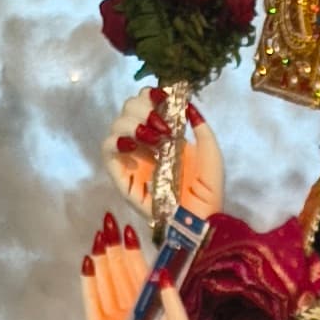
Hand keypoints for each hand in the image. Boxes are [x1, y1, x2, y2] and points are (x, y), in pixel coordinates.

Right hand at [82, 219, 197, 319]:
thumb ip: (174, 307)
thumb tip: (162, 274)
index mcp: (150, 313)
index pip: (138, 278)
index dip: (133, 254)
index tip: (127, 229)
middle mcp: (129, 317)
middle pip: (118, 277)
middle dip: (113, 250)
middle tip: (107, 221)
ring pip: (105, 288)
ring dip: (101, 263)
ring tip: (98, 237)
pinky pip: (92, 310)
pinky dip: (89, 289)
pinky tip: (88, 266)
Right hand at [107, 106, 224, 224]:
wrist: (200, 224)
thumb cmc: (207, 195)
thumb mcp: (212, 158)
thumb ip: (203, 130)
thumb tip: (187, 105)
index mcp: (164, 136)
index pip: (146, 103)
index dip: (151, 95)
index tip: (165, 98)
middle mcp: (144, 145)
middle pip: (128, 109)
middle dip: (144, 109)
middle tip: (164, 128)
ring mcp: (131, 161)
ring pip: (116, 125)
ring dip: (133, 124)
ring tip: (154, 140)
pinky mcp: (122, 178)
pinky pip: (107, 151)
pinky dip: (116, 141)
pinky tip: (134, 145)